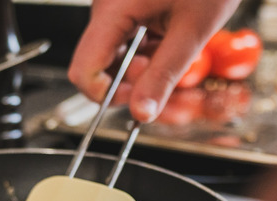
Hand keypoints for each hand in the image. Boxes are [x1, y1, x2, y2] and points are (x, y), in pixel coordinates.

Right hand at [68, 0, 240, 121]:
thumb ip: (164, 75)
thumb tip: (142, 112)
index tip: (134, 100)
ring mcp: (112, 7)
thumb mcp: (192, 31)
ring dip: (136, 67)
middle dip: (124, 81)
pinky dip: (141, 51)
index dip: (104, 94)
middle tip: (158, 78)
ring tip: (167, 53)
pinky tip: (165, 42)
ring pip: (109, 54)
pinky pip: (121, 39)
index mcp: (113, 10)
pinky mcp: (123, 6)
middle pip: (94, 64)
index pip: (84, 70)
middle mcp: (105, 7)